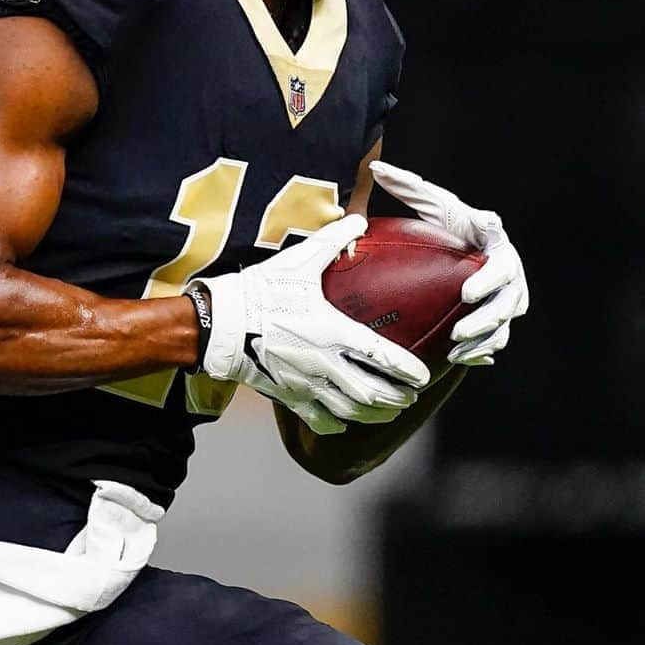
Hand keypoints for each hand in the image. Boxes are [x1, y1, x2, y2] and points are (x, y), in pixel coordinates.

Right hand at [195, 215, 428, 434]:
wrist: (222, 324)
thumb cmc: (261, 291)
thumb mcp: (299, 260)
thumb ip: (333, 240)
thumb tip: (359, 219)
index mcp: (334, 331)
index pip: (382, 358)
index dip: (407, 370)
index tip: (423, 376)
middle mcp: (326, 364)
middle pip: (373, 393)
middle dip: (397, 397)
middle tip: (411, 396)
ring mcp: (307, 385)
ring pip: (351, 411)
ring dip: (375, 414)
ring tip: (388, 411)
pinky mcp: (289, 396)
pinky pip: (319, 421)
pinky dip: (337, 425)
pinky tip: (344, 423)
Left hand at [369, 161, 528, 365]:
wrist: (469, 250)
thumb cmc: (450, 226)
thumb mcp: (433, 205)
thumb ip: (409, 187)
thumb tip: (377, 166)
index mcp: (496, 241)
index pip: (500, 251)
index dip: (491, 265)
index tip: (470, 274)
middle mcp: (510, 271)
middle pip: (508, 297)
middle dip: (488, 312)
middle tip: (460, 319)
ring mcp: (509, 298)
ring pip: (503, 325)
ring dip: (482, 338)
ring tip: (455, 347)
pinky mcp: (501, 320)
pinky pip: (495, 341)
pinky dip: (479, 351)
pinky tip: (459, 359)